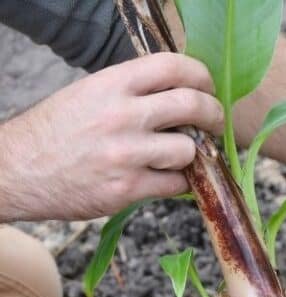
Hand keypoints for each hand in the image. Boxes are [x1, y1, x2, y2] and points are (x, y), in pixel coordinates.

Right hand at [0, 53, 223, 222]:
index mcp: (112, 84)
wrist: (17, 170)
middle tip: (215, 123)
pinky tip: (166, 178)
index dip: (201, 76)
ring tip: (178, 156)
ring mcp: (126, 154)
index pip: (173, 66)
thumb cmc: (58, 131)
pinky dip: (178, 183)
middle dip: (214, 115)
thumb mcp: (90, 94)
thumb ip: (134, 92)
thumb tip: (184, 94)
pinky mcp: (127, 189)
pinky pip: (176, 185)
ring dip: (192, 155)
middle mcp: (121, 115)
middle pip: (193, 105)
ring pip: (189, 150)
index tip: (207, 88)